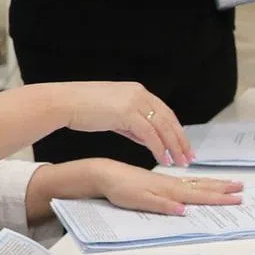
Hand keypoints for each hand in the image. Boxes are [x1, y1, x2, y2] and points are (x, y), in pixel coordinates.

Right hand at [51, 81, 191, 166]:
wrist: (64, 103)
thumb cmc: (84, 109)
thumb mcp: (115, 115)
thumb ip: (133, 125)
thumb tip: (150, 139)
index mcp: (138, 92)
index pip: (165, 112)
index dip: (176, 130)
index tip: (184, 145)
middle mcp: (140, 94)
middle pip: (169, 120)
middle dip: (180, 140)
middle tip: (189, 157)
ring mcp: (134, 102)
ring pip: (163, 127)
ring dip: (173, 147)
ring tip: (179, 162)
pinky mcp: (127, 113)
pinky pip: (149, 134)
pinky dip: (158, 148)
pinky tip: (162, 159)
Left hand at [90, 157, 243, 215]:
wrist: (107, 175)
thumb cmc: (121, 189)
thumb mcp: (139, 201)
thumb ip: (162, 206)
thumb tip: (184, 210)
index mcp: (169, 190)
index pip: (200, 195)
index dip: (220, 198)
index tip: (237, 199)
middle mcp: (172, 184)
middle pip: (204, 186)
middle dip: (224, 188)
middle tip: (242, 189)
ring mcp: (168, 182)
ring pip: (198, 183)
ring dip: (216, 184)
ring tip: (230, 184)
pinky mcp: (163, 181)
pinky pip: (189, 182)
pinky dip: (201, 182)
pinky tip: (203, 183)